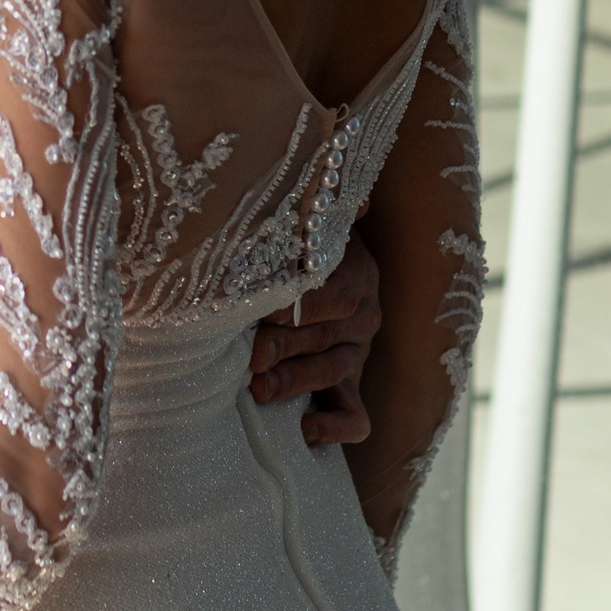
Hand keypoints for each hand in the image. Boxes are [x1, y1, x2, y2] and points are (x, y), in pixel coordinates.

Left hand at [250, 226, 378, 446]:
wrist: (329, 262)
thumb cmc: (301, 242)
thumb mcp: (310, 222)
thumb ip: (316, 205)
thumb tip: (340, 180)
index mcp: (354, 272)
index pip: (328, 291)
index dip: (294, 303)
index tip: (260, 311)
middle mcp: (362, 313)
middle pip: (323, 334)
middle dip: (282, 347)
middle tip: (249, 357)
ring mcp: (357, 351)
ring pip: (332, 371)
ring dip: (294, 382)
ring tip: (259, 390)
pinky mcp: (351, 384)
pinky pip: (355, 414)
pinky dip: (335, 427)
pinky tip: (307, 431)